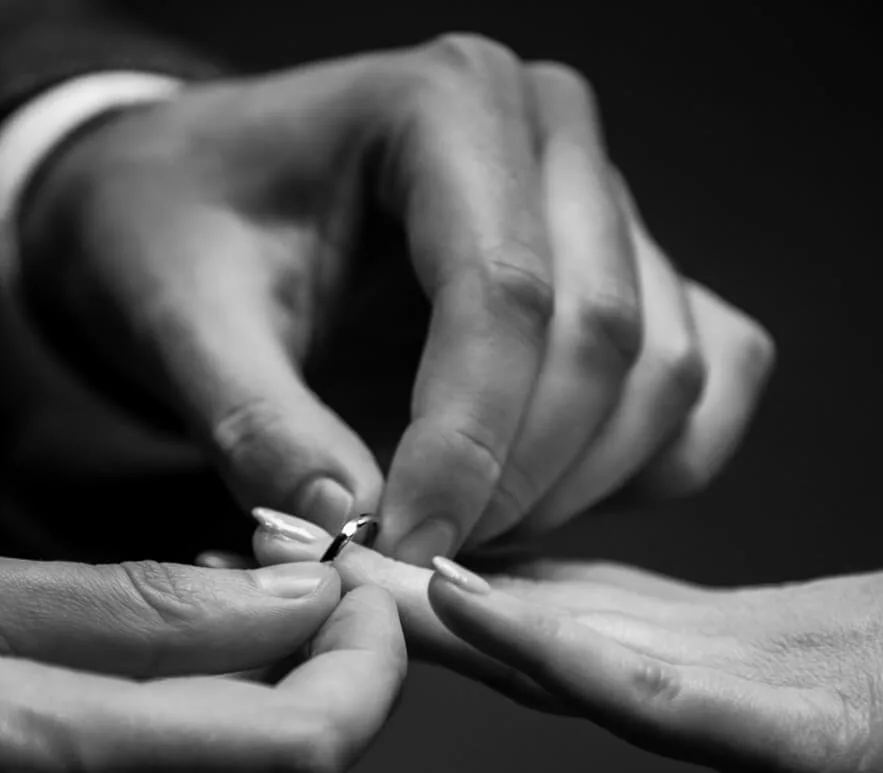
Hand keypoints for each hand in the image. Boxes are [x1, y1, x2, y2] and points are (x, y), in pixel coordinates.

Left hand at [21, 35, 774, 561]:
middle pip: (605, 338)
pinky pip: (708, 383)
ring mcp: (611, 202)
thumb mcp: (174, 318)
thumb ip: (250, 421)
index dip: (465, 444)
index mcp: (443, 102)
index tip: (402, 548)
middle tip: (422, 561)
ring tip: (458, 540)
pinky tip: (541, 513)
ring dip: (580, 489)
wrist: (199, 207)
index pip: (503, 291)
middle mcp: (554, 131)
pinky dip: (647, 472)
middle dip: (520, 481)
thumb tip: (341, 528)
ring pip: (666, 373)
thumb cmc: (179, 236)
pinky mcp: (642, 274)